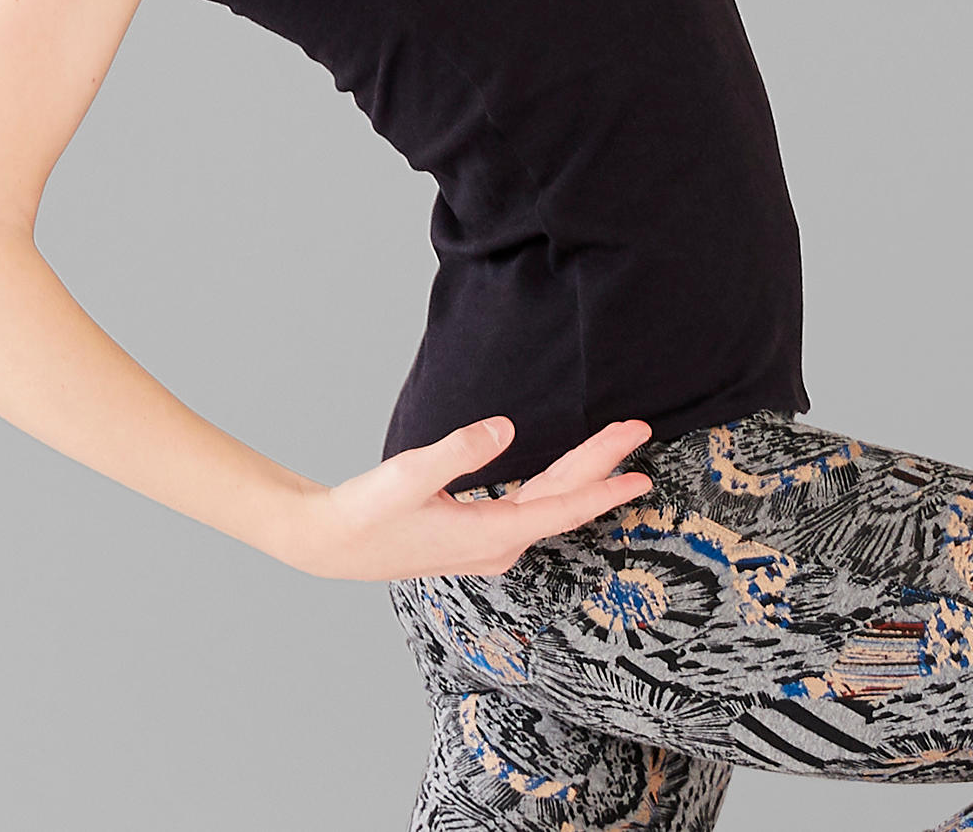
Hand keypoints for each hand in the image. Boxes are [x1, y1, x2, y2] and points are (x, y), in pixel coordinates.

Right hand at [290, 415, 654, 581]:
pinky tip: (567, 471)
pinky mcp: (475, 536)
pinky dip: (557, 484)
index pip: (561, 508)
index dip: (603, 488)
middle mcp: (497, 545)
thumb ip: (459, 449)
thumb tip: (505, 427)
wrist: (332, 543)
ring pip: (548, 501)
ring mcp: (488, 544)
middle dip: (602, 464)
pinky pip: (532, 506)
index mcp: (489, 535)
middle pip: (563, 499)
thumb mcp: (409, 475)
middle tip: (639, 430)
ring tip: (615, 443)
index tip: (641, 474)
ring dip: (582, 471)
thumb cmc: (367, 512)